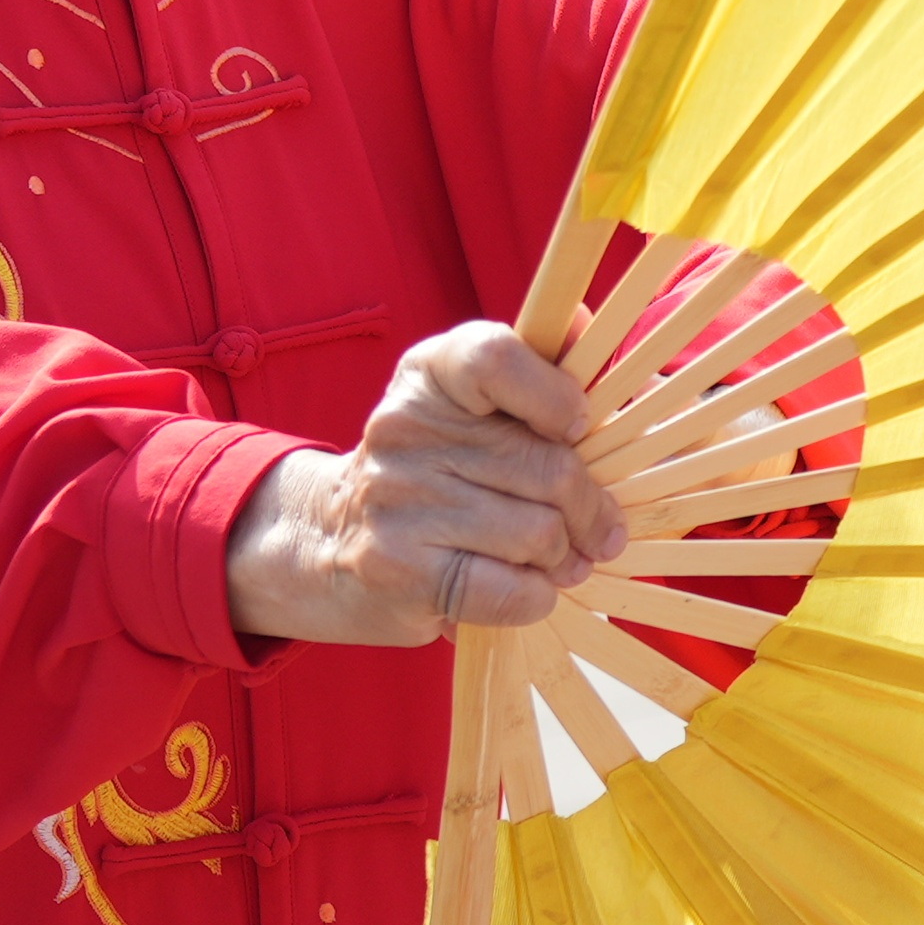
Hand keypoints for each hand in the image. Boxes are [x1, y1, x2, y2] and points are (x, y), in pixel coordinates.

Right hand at [220, 323, 623, 646]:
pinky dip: (537, 597)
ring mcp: (396, 499)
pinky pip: (510, 589)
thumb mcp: (465, 404)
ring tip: (555, 561)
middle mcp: (404, 427)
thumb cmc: (433, 470)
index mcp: (429, 373)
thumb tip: (586, 326)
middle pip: (548, 467)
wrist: (326, 541)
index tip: (574, 427)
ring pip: (539, 533)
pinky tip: (525, 590)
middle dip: (590, 510)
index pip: (496, 358)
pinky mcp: (398, 568)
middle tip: (597, 532)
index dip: (555, 394)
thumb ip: (533, 365)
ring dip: (564, 559)